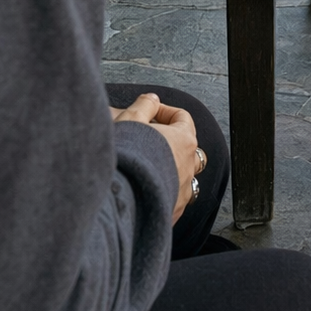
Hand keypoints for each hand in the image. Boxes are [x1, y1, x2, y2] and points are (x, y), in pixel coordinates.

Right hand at [111, 93, 199, 220]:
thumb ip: (145, 104)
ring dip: (172, 169)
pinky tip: (147, 189)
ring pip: (185, 175)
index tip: (149, 111)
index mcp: (184, 140)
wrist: (122, 198)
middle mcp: (189, 166)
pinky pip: (174, 198)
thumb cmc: (129, 157)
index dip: (164, 111)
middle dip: (172, 141)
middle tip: (152, 139)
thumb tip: (152, 99)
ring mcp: (183, 190)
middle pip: (189, 147)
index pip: (183, 117)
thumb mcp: (132, 119)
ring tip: (152, 166)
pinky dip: (165, 192)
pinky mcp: (173, 211)